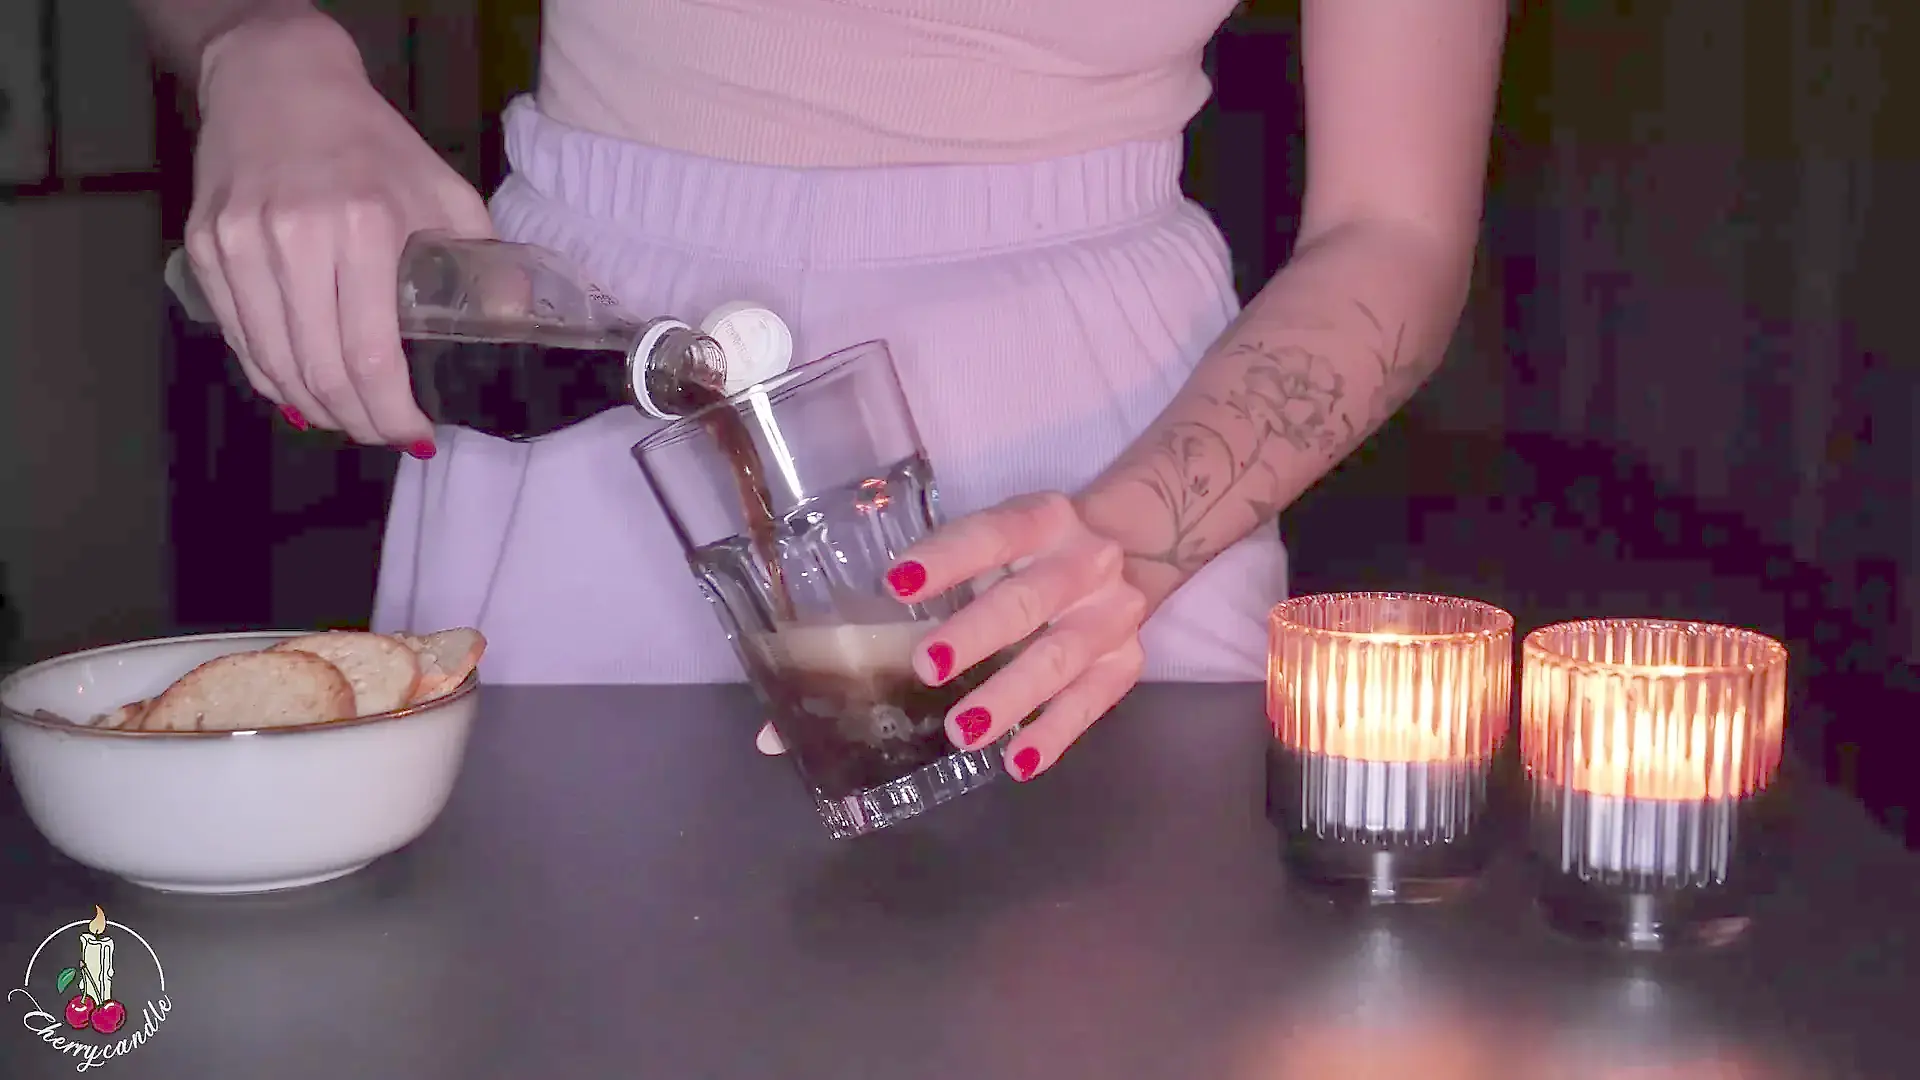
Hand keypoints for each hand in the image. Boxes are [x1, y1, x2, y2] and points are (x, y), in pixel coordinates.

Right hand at [183, 12, 494, 448]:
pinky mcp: (206, 249)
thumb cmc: (372, 143)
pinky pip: (239, 340)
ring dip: (314, 409)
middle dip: (357, 422)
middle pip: (319, 372)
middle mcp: (294, 240)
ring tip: (348, 419)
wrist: (277, 80)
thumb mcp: (445, 193)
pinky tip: (302, 390)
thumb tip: (513, 334)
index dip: (391, 411)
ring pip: (273, 365)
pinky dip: (272, 378)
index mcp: (362, 228)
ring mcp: (240, 245)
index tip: (415, 435)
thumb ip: (484, 265)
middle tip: (384, 435)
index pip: (370, 355)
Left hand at [756, 493, 1147, 780]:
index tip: (895, 583)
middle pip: (1027, 601)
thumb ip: (927, 580)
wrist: (1135, 546)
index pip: (990, 535)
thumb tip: (813, 664)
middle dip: (977, 634)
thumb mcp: (994, 544)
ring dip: (1010, 695)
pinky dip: (1054, 735)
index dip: (944, 558)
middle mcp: (1083, 563)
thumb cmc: (1028, 554)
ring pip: (1059, 658)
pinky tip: (1017, 762)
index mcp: (1042, 519)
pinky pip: (1090, 704)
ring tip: (962, 731)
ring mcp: (1110, 616)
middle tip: (926, 667)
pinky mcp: (1126, 663)